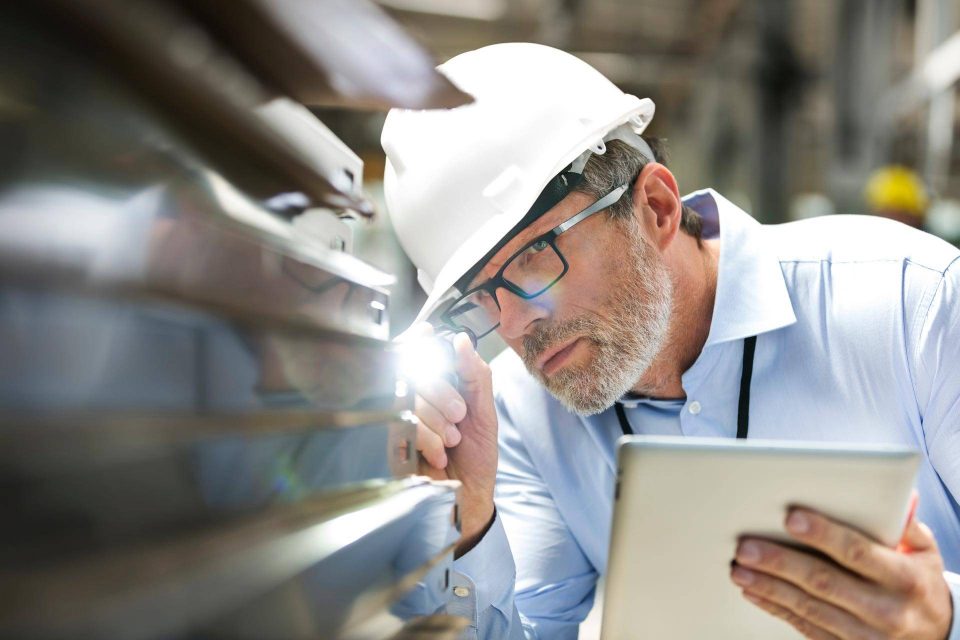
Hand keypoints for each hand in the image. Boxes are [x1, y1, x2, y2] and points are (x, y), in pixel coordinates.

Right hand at [404, 324, 498, 555]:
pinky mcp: (392, 445)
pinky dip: (427, 439)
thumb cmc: (476, 458)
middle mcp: (415, 402)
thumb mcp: (484, 414)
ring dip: (437, 420)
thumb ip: (475, 376)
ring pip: (409, 399)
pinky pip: (404, 426)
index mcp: (436, 390)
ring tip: (452, 442)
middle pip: (413, 374)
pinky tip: (438, 455)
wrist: (470, 498)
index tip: (426, 331)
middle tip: (460, 415)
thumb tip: (462, 340)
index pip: (418, 356)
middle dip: (441, 392)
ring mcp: (401, 422)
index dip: (417, 340)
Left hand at [730, 504, 952, 638]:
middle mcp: (885, 610)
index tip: (791, 517)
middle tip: (746, 546)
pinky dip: (775, 607)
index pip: (857, 552)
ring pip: (808, 607)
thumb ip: (904, 524)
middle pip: (823, 581)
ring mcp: (865, 635)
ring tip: (739, 568)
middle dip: (780, 562)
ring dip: (769, 586)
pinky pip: (805, 627)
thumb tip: (894, 494)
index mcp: (904, 578)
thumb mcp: (924, 552)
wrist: (937, 636)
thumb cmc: (920, 583)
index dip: (823, 534)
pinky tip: (753, 591)